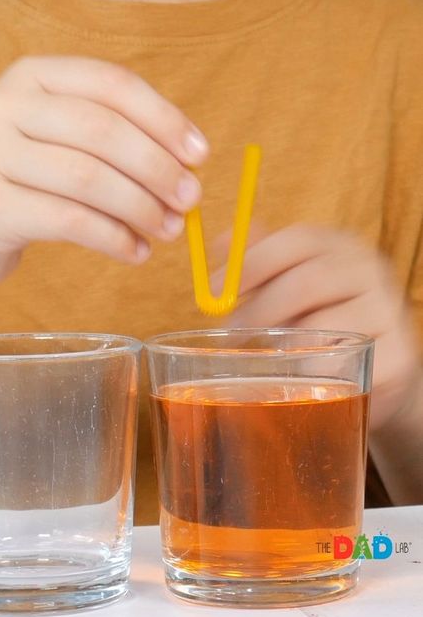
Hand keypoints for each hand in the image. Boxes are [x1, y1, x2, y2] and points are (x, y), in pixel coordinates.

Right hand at [0, 56, 207, 289]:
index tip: (200, 154)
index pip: (111, 84)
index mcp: (34, 75)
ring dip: (141, 208)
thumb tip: (189, 166)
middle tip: (191, 200)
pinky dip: (114, 239)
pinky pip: (70, 221)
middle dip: (158, 168)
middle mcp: (7, 104)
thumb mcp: (61, 140)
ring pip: (88, 178)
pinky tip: (136, 252)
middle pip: (102, 130)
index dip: (164, 118)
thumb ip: (116, 140)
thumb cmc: (25, 179)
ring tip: (169, 230)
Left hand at [213, 224, 419, 428]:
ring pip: (325, 325)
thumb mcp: (293, 287)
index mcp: (339, 246)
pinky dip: (313, 372)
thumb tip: (222, 241)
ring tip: (264, 357)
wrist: (379, 370)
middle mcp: (369, 269)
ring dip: (284, 345)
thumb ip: (261, 264)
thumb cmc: (326, 322)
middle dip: (261, 309)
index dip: (252, 262)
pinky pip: (345, 363)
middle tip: (234, 333)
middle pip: (308, 280)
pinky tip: (299, 377)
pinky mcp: (398, 353)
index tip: (217, 289)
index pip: (296, 240)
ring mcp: (388, 310)